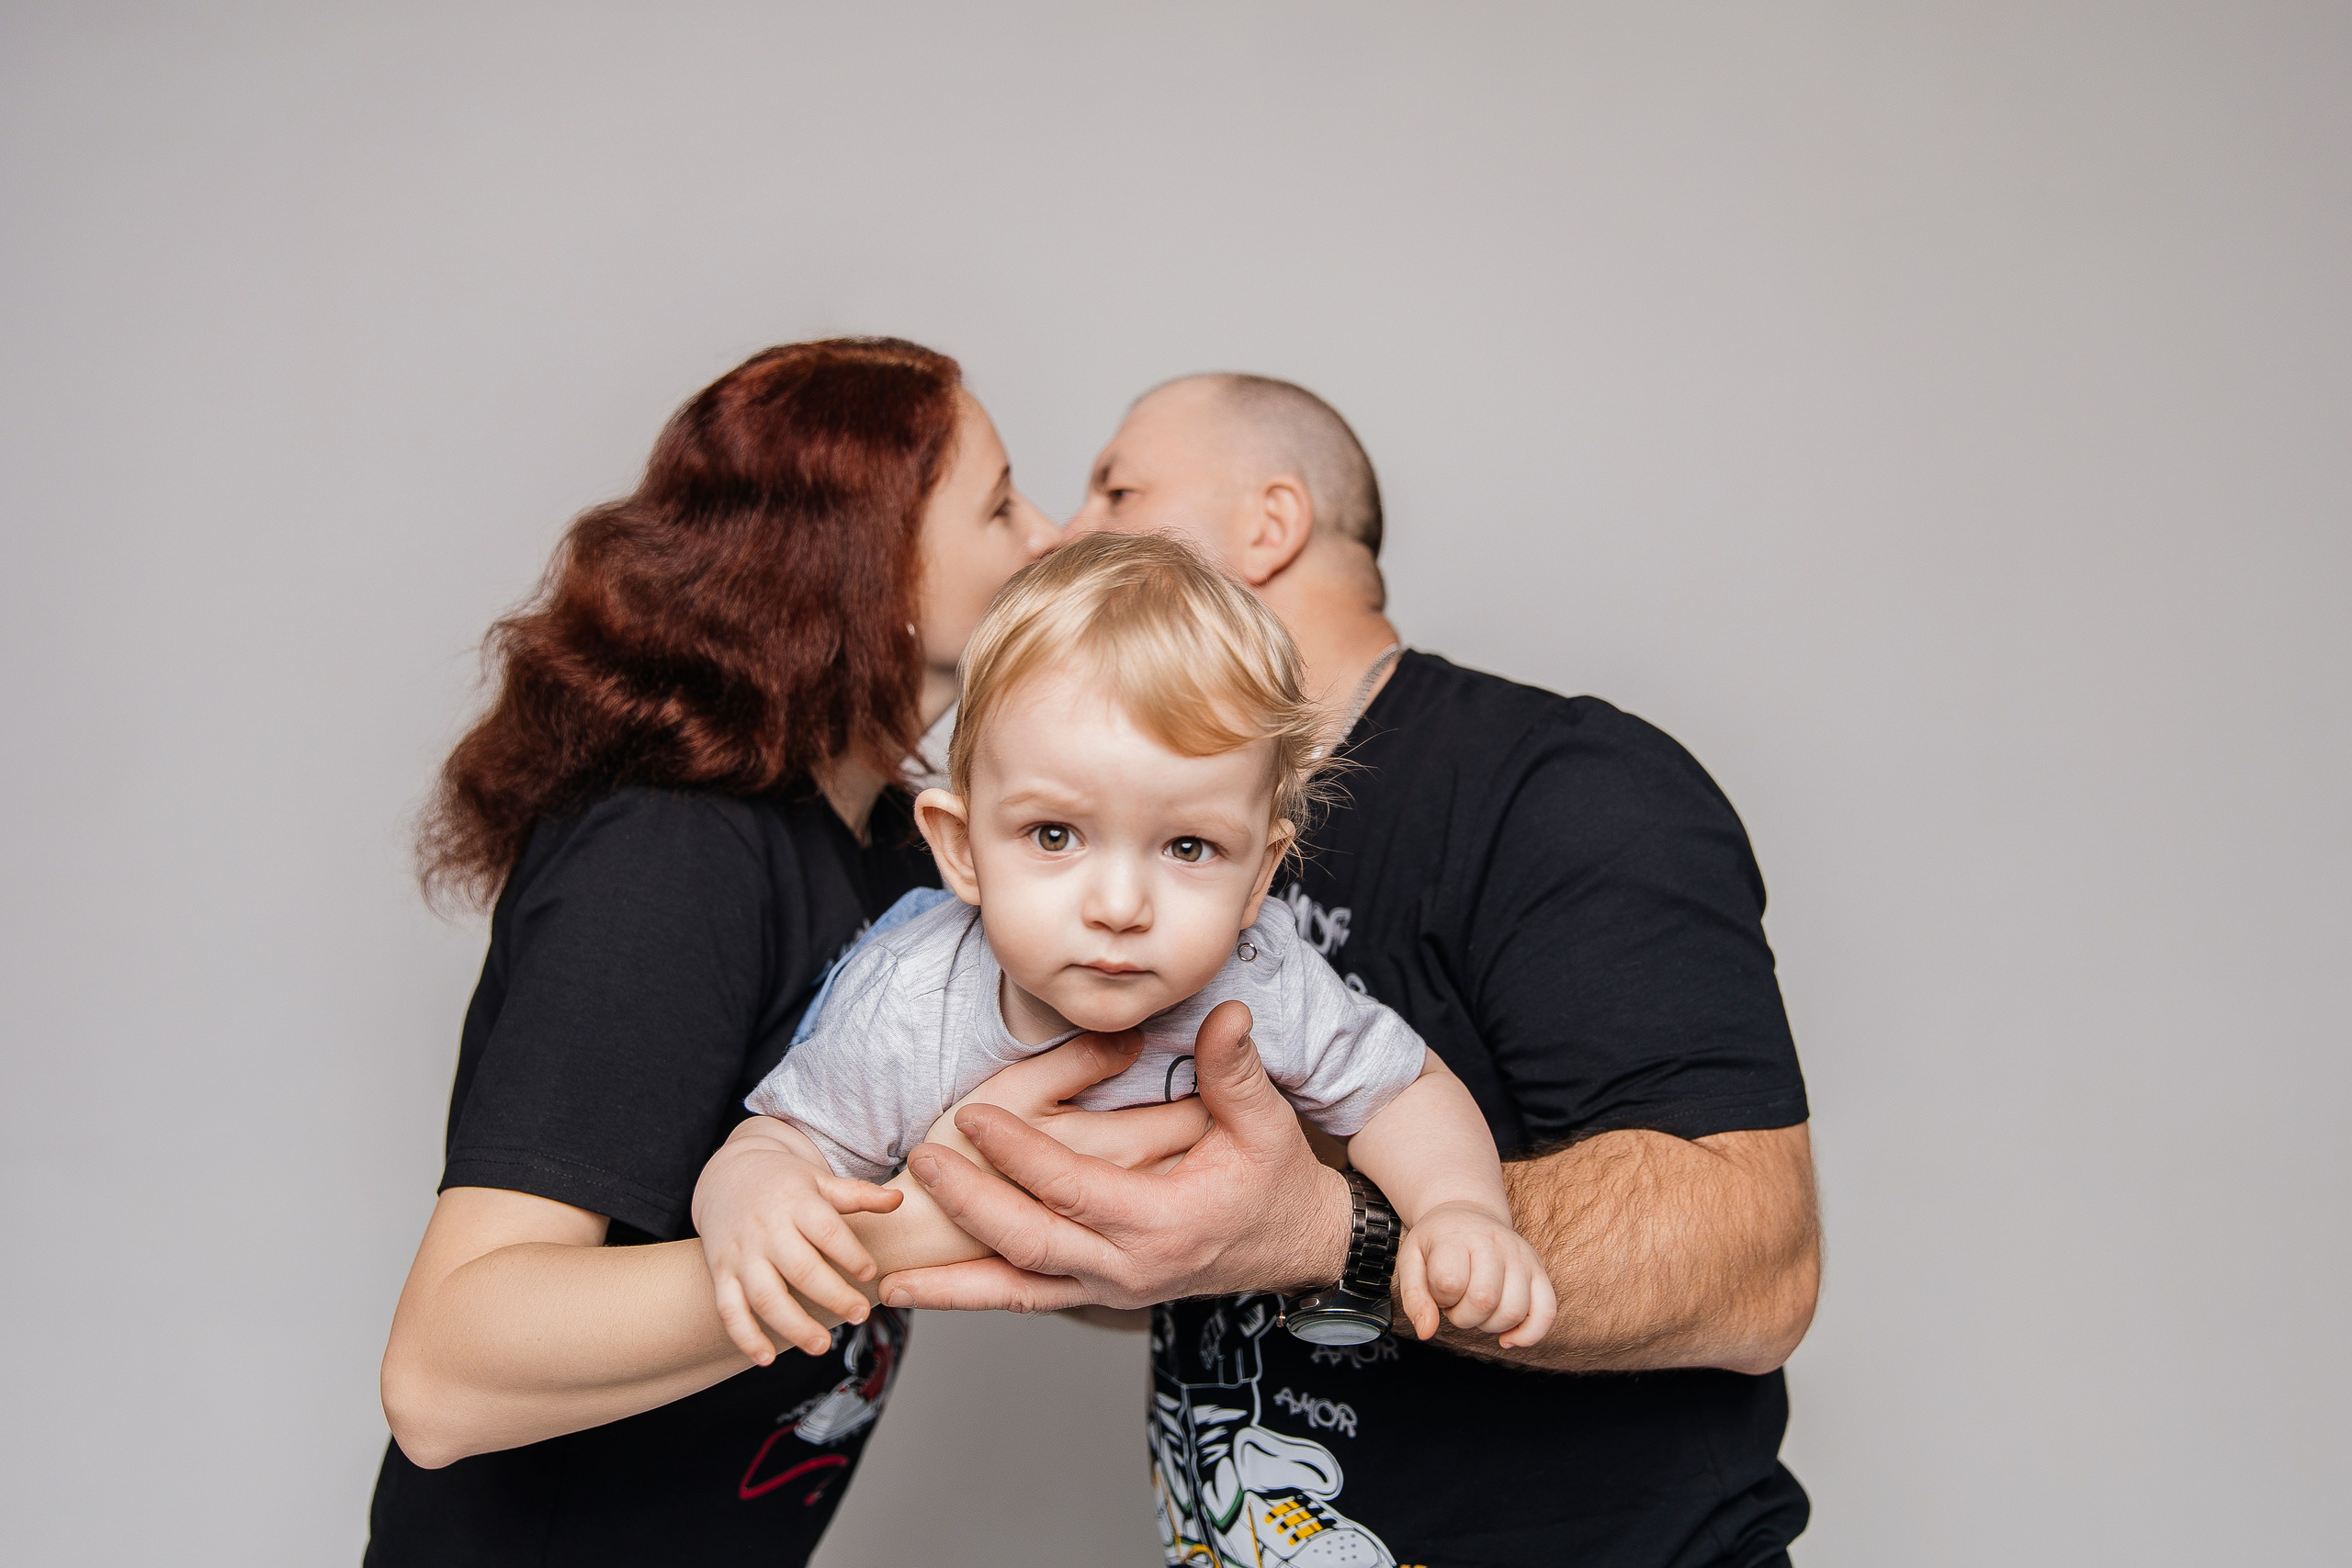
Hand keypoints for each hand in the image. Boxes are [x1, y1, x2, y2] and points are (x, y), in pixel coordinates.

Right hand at [691, 1118, 902, 1363]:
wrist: (727, 1175)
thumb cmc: (786, 1184)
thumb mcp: (820, 1180)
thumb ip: (858, 1194)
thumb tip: (899, 1200)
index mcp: (796, 1203)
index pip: (826, 1231)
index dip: (850, 1254)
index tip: (871, 1274)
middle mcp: (766, 1229)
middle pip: (800, 1268)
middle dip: (832, 1296)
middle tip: (860, 1314)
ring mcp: (741, 1254)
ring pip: (765, 1296)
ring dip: (793, 1325)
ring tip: (822, 1346)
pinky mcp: (721, 1273)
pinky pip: (729, 1309)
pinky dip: (745, 1336)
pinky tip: (767, 1358)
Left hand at [877, 1000, 1352, 1312]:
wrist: (1294, 1247)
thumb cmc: (1275, 1181)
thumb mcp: (1264, 1123)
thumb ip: (1232, 1070)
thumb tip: (1227, 1015)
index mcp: (1165, 1223)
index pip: (1073, 1188)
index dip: (1019, 1154)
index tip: (972, 1118)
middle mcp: (1130, 1268)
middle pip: (1029, 1243)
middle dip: (967, 1206)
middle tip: (918, 1165)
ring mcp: (1110, 1289)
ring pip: (1017, 1290)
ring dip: (952, 1280)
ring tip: (887, 1271)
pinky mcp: (1098, 1294)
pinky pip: (1025, 1299)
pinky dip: (973, 1296)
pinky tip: (923, 1293)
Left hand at [1394, 1199, 1559, 1349]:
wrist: (1467, 1215)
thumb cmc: (1437, 1244)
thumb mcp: (1411, 1261)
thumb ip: (1414, 1298)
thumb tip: (1426, 1331)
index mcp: (1458, 1237)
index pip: (1450, 1282)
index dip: (1440, 1298)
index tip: (1439, 1289)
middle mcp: (1495, 1243)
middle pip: (1484, 1300)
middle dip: (1463, 1316)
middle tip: (1456, 1302)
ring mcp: (1521, 1257)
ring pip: (1514, 1311)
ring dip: (1490, 1324)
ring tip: (1478, 1308)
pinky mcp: (1539, 1271)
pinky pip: (1547, 1312)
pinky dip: (1529, 1334)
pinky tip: (1507, 1338)